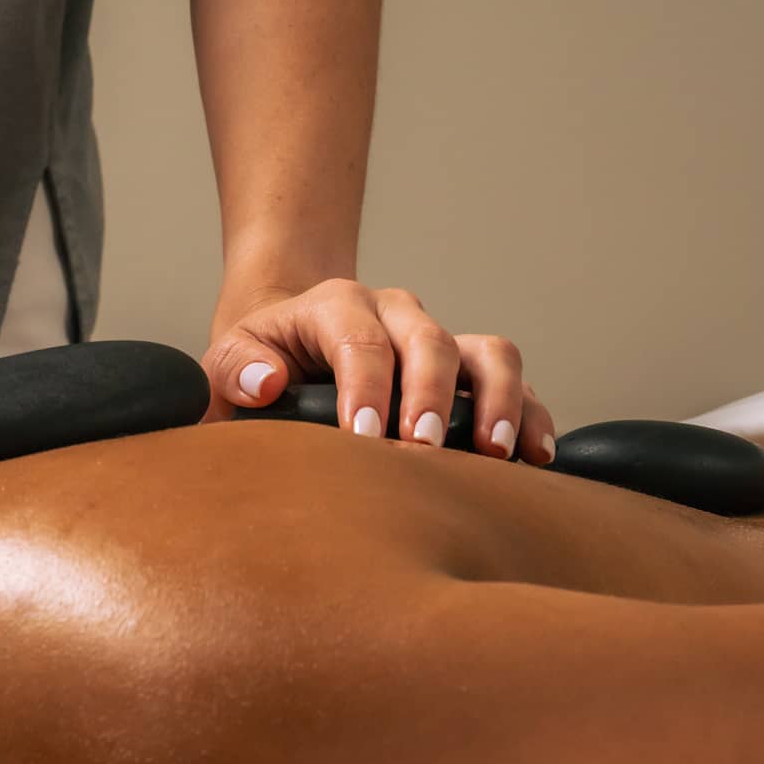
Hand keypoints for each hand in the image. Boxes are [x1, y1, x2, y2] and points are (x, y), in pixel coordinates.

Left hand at [203, 279, 556, 464]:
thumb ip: (237, 369)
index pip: (359, 340)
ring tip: (495, 454)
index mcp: (335, 306)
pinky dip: (530, 415)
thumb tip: (266, 382)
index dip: (366, 389)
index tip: (365, 439)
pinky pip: (510, 382)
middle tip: (424, 450)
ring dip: (497, 401)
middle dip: (430, 397)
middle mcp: (395, 313)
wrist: (287, 345)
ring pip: (488, 352)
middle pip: (430, 342)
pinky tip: (535, 457)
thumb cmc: (257, 363)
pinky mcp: (467, 370)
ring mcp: (436, 339)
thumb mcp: (227, 361)